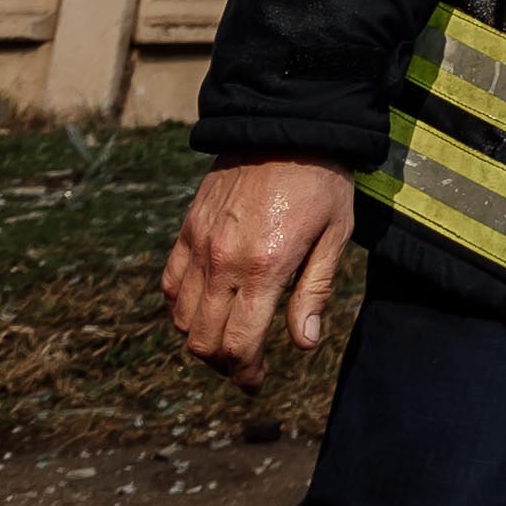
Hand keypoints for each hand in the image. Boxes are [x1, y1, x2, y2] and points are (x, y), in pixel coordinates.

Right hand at [162, 158, 357, 378]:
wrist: (286, 122)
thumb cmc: (322, 179)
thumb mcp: (335, 234)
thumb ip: (315, 291)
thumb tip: (303, 344)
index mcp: (265, 267)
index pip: (239, 344)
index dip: (245, 373)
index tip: (256, 382)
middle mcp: (224, 261)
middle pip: (203, 340)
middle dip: (223, 364)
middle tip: (244, 367)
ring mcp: (200, 244)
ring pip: (182, 318)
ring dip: (200, 339)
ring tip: (226, 340)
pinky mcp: (188, 228)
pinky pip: (170, 282)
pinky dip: (180, 306)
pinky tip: (203, 307)